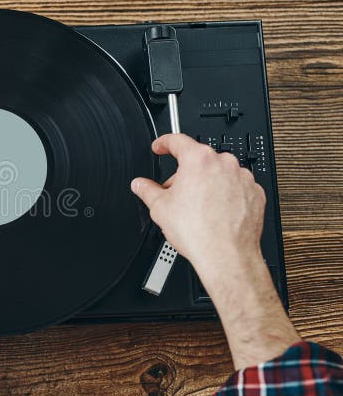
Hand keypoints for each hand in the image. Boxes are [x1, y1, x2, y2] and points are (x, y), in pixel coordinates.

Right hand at [132, 134, 298, 368]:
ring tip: (196, 208)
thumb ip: (147, 190)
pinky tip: (214, 212)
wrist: (226, 256)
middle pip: (198, 160)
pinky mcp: (255, 193)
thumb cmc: (198, 232)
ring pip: (218, 173)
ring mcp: (242, 178)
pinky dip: (224, 195)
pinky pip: (235, 187)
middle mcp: (224, 164)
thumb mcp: (159, 207)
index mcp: (198, 160)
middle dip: (185, 174)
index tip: (160, 147)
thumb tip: (140, 185)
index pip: (177, 140)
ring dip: (206, 184)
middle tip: (175, 193)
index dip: (163, 143)